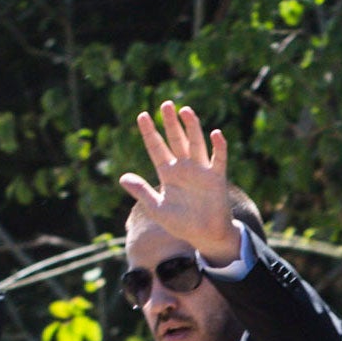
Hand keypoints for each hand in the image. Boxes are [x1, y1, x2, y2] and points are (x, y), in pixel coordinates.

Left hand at [119, 101, 244, 263]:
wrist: (206, 236)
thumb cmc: (182, 224)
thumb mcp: (157, 209)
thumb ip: (142, 192)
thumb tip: (122, 177)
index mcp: (168, 174)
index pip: (156, 148)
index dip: (149, 132)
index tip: (142, 116)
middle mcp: (184, 168)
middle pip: (176, 140)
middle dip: (170, 123)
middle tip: (166, 104)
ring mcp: (201, 172)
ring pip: (195, 144)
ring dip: (191, 128)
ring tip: (185, 110)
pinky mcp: (216, 178)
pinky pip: (218, 160)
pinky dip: (219, 147)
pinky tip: (216, 134)